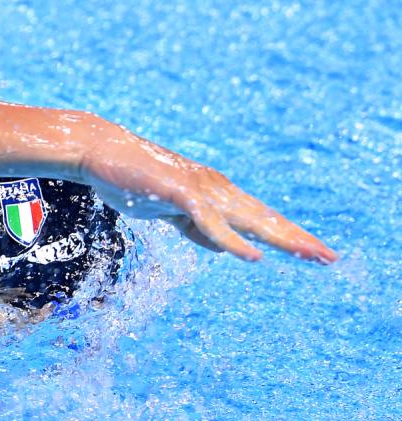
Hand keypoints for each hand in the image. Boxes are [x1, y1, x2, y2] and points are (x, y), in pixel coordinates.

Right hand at [83, 128, 336, 263]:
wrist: (102, 151)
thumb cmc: (132, 179)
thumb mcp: (170, 211)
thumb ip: (196, 227)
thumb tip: (223, 247)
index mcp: (215, 194)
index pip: (259, 218)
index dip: (287, 235)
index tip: (313, 253)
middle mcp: (216, 189)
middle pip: (264, 218)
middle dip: (297, 239)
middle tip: (329, 258)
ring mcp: (199, 189)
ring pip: (247, 219)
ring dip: (279, 238)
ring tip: (308, 255)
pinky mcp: (179, 193)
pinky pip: (209, 223)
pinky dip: (231, 240)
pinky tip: (252, 256)